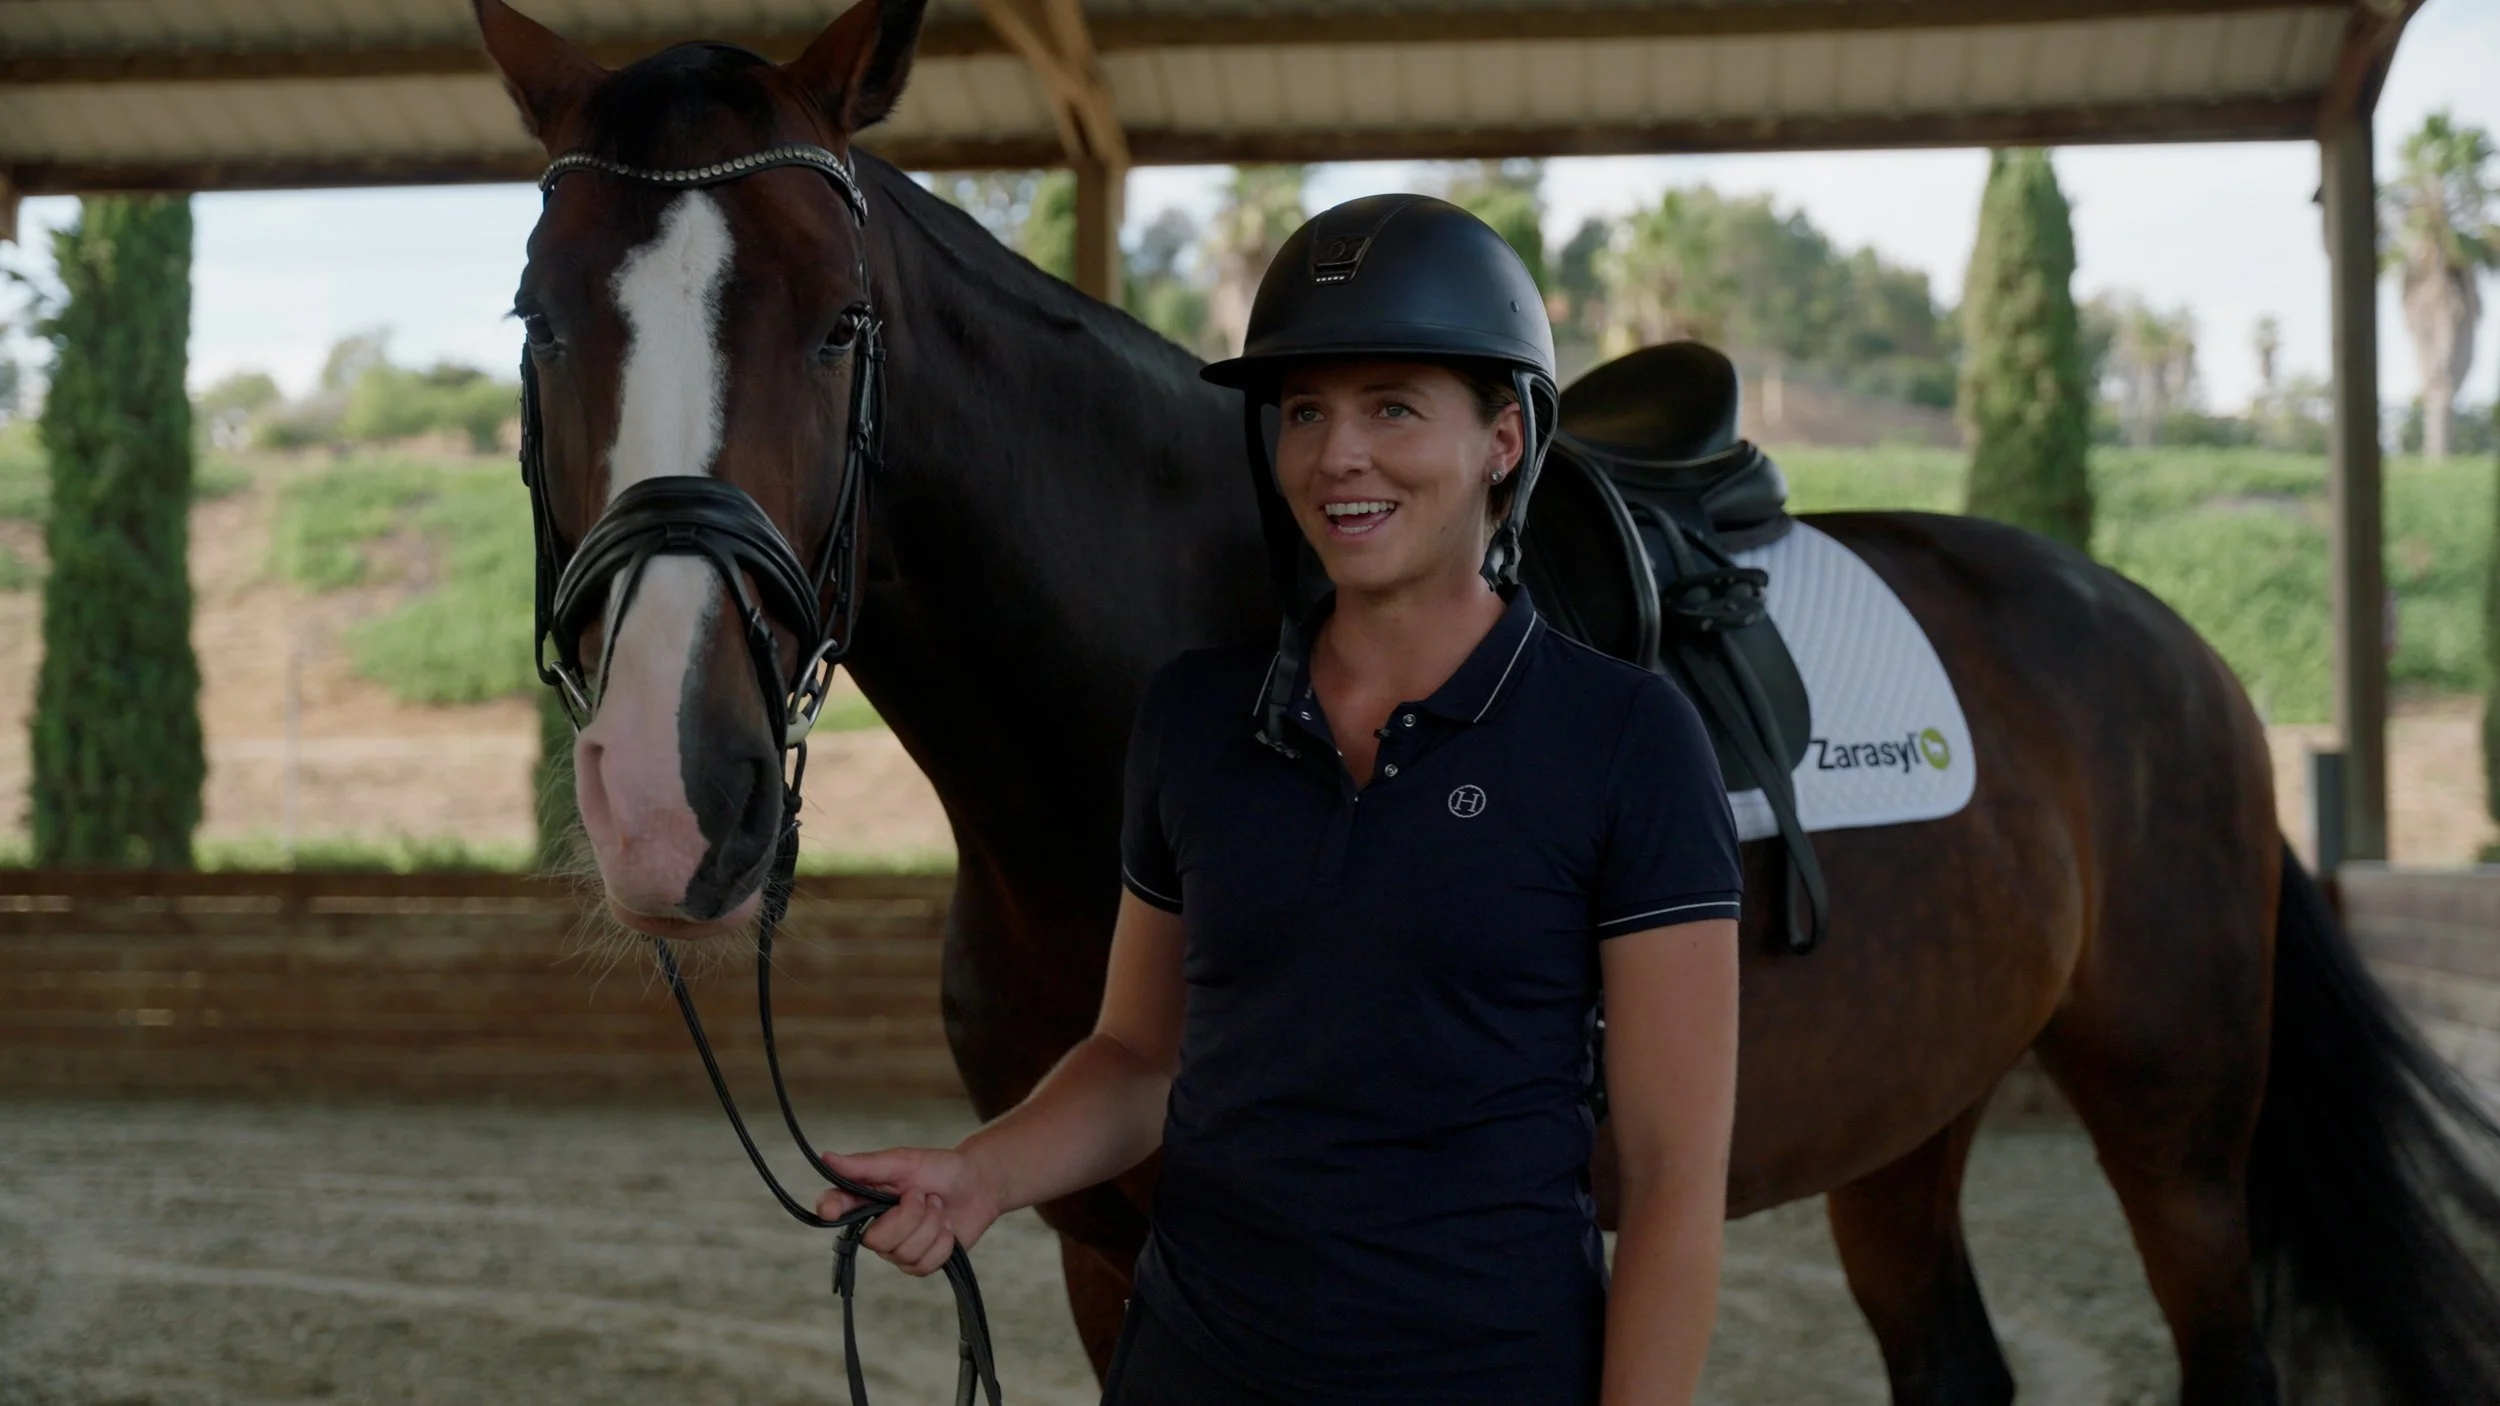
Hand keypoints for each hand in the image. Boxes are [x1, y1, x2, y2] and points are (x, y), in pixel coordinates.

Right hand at [814, 1146, 1000, 1276]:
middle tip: (926, 1195)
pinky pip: (923, 1265)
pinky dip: (942, 1244)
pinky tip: (947, 1228)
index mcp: (865, 1197)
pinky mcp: (918, 1263)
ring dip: (930, 1226)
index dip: (829, 1209)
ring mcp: (896, 1249)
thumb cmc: (938, 1169)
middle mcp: (875, 1226)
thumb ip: (866, 1165)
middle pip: (876, 1240)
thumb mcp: (904, 1161)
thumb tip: (827, 1158)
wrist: (977, 1185)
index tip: (830, 1210)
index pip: (836, 1206)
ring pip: (903, 1254)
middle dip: (910, 1216)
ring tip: (938, 1207)